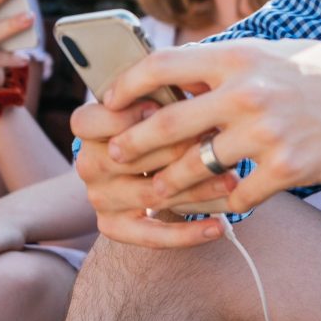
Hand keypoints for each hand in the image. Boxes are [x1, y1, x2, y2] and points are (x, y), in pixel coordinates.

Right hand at [69, 99, 236, 248]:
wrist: (161, 157)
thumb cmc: (170, 113)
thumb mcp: (166, 95)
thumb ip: (168, 91)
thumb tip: (196, 85)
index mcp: (91, 125)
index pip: (88, 121)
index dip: (123, 115)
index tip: (159, 109)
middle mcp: (89, 162)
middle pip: (126, 157)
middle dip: (175, 148)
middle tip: (216, 141)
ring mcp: (99, 196)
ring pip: (148, 194)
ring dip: (195, 188)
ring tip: (232, 180)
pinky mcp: (114, 225)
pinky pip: (148, 235)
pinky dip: (185, 233)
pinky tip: (217, 227)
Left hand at [104, 39, 320, 216]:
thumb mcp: (290, 53)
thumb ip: (241, 62)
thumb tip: (192, 70)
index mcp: (245, 55)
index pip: (162, 66)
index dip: (125, 85)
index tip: (109, 101)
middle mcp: (249, 91)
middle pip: (164, 124)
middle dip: (131, 145)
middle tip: (116, 158)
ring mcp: (268, 132)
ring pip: (193, 168)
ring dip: (169, 185)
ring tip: (156, 193)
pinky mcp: (290, 169)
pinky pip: (238, 197)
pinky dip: (224, 205)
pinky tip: (219, 207)